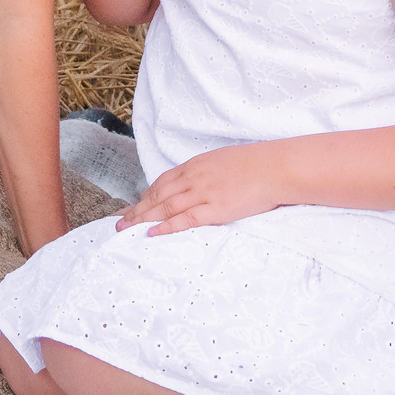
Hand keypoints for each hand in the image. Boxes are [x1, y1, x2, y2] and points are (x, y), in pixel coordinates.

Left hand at [120, 143, 286, 235]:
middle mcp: (194, 178)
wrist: (275, 167)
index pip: (162, 182)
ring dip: (143, 219)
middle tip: (119, 221)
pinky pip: (185, 220)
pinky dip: (166, 227)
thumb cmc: (256, 163)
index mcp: (196, 165)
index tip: (134, 205)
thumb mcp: (223, 161)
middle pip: (157, 195)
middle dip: (136, 209)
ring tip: (126, 229)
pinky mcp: (215, 209)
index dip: (146, 195)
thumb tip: (198, 182)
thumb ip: (207, 172)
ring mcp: (203, 193)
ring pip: (165, 207)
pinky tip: (152, 233)